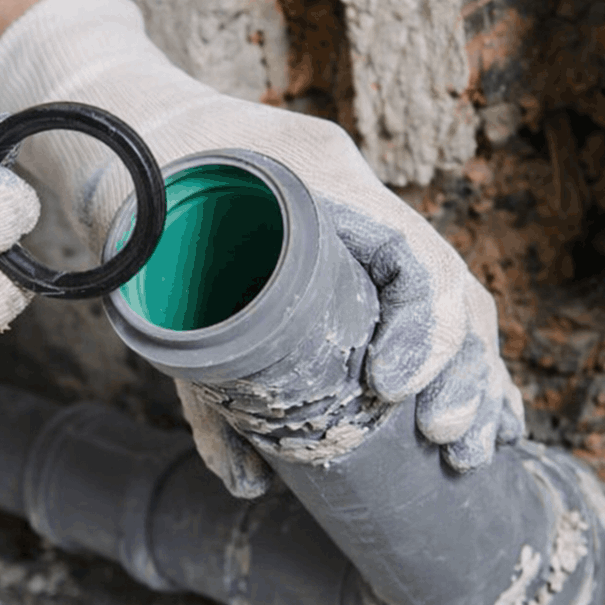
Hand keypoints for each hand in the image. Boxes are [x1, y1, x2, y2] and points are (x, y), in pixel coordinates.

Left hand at [0, 0, 522, 495]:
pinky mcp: (347, 248)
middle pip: (448, 284)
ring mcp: (358, 219)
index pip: (408, 256)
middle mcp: (355, 199)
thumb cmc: (136, 187)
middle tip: (447, 438)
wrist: (121, 122)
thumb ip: (195, 375)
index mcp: (318, 183)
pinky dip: (451, 360)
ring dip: (472, 376)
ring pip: (447, 298)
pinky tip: (483, 416)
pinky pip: (418, 302)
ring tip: (470, 451)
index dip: (419, 330)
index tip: (390, 389)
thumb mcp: (153, 272)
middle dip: (461, 369)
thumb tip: (243, 481)